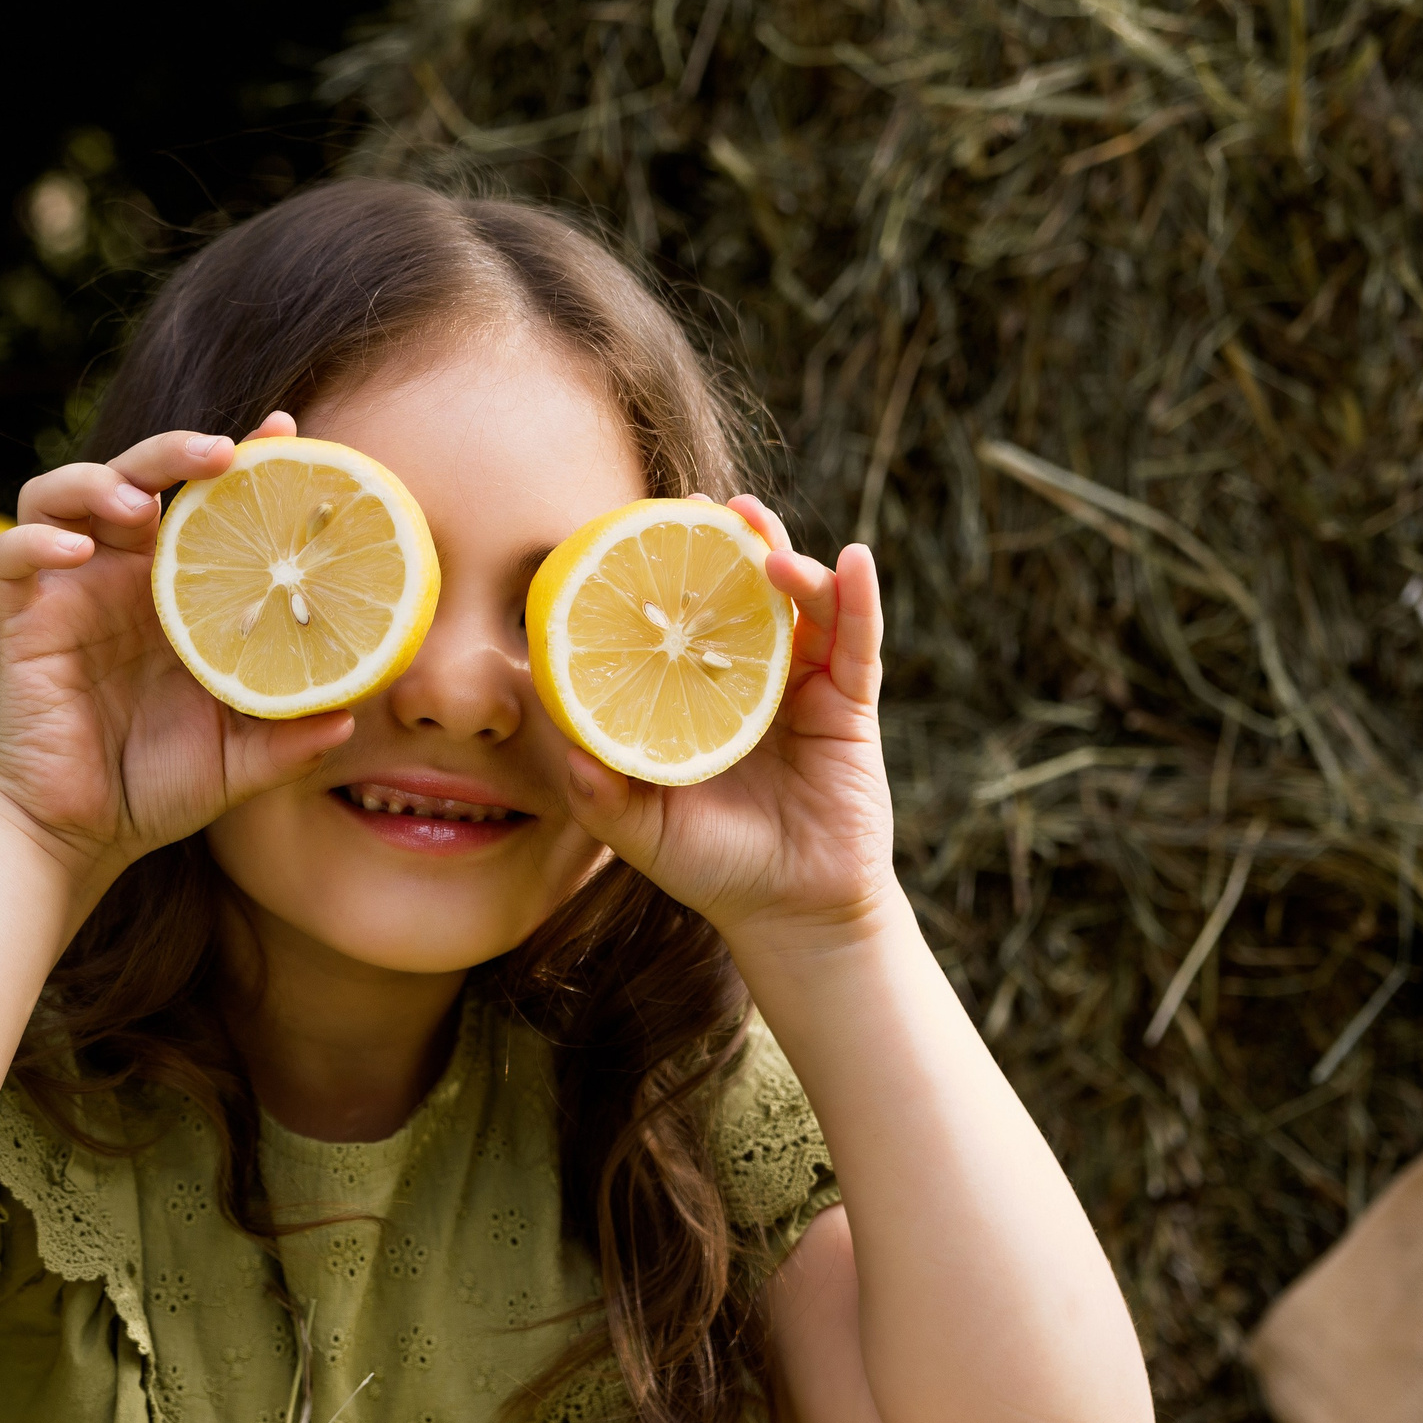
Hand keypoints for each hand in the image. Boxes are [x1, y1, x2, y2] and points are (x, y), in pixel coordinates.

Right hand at [0, 412, 352, 892]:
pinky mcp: (21, 621)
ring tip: (139, 503)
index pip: (203, 502)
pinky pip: (7, 557)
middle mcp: (121, 577)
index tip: (285, 430)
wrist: (83, 836)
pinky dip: (34, 541)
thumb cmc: (159, 785)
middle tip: (219, 454)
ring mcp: (67, 593)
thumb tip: (353, 716)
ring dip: (96, 480)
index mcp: (178, 591)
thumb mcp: (241, 760)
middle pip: (134, 474)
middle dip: (173, 450)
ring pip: (58, 494)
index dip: (240, 459)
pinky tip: (73, 552)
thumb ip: (292, 736)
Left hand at [559, 496, 896, 953]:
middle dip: (730, 544)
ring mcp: (804, 688)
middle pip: (744, 594)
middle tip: (709, 508)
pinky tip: (852, 560)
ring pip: (801, 606)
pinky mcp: (850, 707)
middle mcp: (750, 680)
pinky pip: (857, 643)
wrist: (790, 914)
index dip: (668, 572)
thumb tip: (565, 752)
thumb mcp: (641, 831)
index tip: (642, 524)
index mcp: (697, 695)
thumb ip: (601, 796)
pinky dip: (857, 598)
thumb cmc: (712, 869)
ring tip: (763, 540)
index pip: (684, 618)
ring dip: (787, 561)